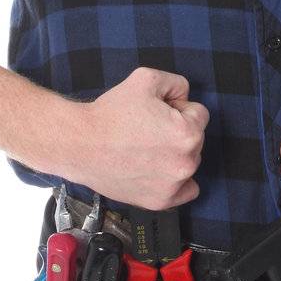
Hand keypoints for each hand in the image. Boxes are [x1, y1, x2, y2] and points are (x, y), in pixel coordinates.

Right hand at [73, 65, 207, 209]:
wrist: (81, 144)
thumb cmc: (111, 113)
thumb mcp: (146, 78)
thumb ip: (176, 83)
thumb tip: (184, 96)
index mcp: (188, 133)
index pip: (199, 113)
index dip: (177, 107)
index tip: (155, 112)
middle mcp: (186, 163)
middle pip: (195, 138)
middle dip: (176, 130)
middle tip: (146, 129)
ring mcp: (173, 186)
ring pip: (189, 161)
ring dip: (175, 153)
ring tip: (144, 148)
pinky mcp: (160, 201)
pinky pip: (186, 190)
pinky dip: (178, 182)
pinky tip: (158, 169)